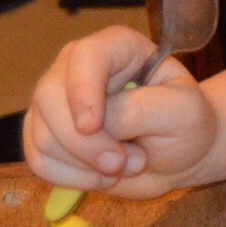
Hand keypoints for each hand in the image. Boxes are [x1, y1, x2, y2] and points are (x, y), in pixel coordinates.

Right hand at [23, 27, 220, 197]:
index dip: (82, 90)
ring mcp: (55, 103)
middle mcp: (76, 68)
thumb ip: (142, 109)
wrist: (179, 158)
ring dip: (87, 164)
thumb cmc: (186, 126)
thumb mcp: (183, 112)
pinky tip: (103, 176)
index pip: (85, 55)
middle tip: (124, 162)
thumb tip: (98, 123)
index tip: (93, 126)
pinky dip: (73, 179)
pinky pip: (39, 162)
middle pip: (50, 98)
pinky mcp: (44, 136)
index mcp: (117, 47)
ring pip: (43, 136)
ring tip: (127, 163)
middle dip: (86, 143)